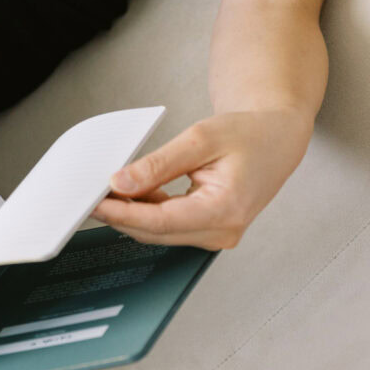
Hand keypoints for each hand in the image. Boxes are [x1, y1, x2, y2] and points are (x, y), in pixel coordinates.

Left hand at [89, 109, 312, 250]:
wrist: (276, 139)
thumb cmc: (249, 134)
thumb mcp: (200, 138)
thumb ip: (159, 164)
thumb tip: (121, 181)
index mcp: (225, 210)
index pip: (159, 221)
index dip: (122, 213)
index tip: (95, 202)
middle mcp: (222, 231)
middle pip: (156, 232)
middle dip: (121, 214)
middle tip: (92, 194)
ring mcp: (217, 235)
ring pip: (160, 232)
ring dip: (133, 214)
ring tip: (111, 190)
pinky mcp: (210, 231)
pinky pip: (170, 228)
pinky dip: (149, 212)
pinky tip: (136, 193)